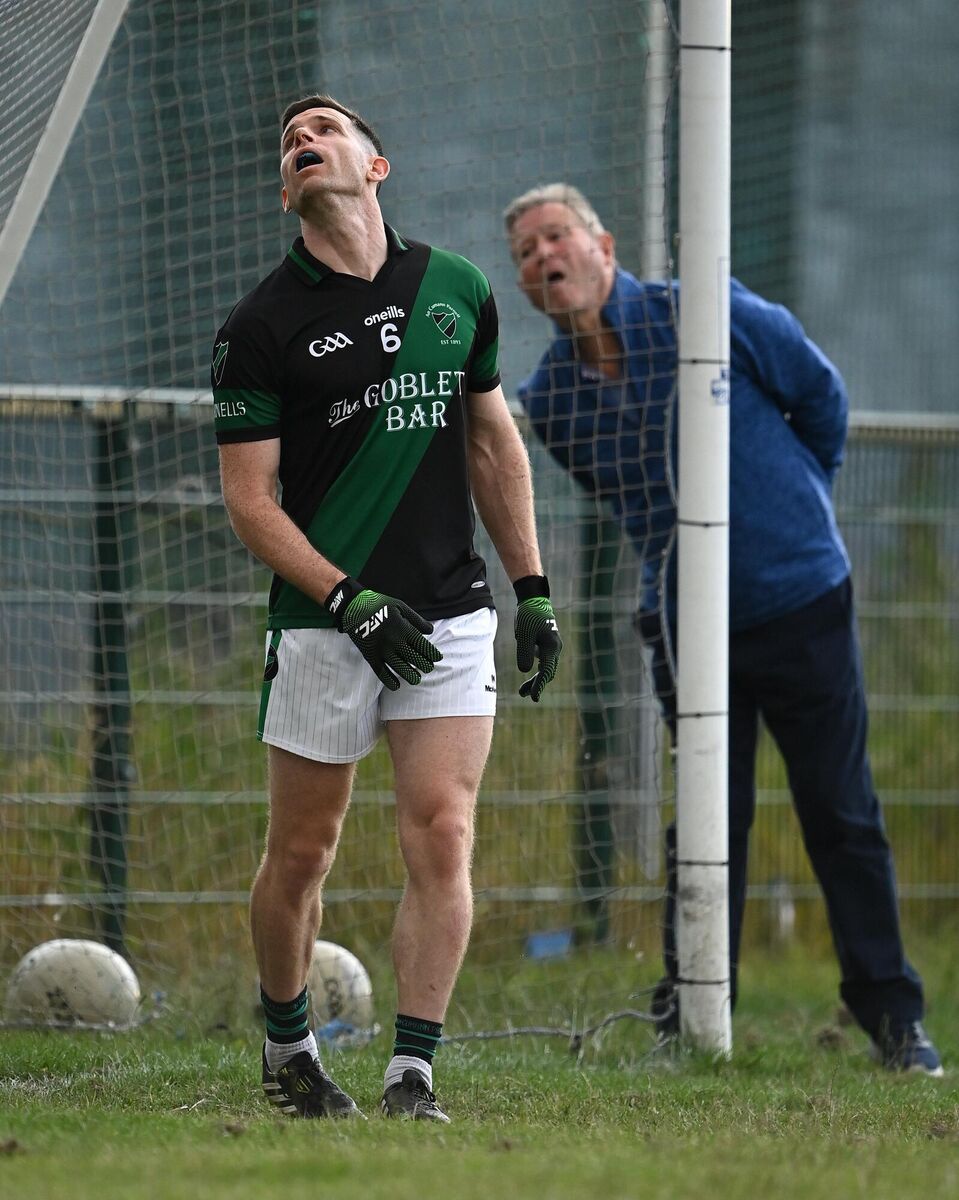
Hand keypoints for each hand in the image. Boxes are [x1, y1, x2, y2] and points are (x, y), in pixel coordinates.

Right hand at [325, 577, 441, 689]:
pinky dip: (389, 680)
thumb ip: (416, 620)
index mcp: (403, 628)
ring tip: (416, 679)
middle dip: (424, 665)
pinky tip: (396, 685)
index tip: (437, 658)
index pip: (422, 645)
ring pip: (400, 668)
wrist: (354, 607)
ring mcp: (382, 650)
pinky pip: (381, 672)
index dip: (432, 653)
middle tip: (428, 668)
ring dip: (410, 676)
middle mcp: (394, 641)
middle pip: (414, 658)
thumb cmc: (380, 605)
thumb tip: (431, 631)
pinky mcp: (370, 656)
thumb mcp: (400, 606)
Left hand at [513, 575, 561, 702]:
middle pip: (548, 672)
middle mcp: (555, 648)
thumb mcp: (523, 635)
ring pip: (546, 668)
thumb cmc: (528, 616)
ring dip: (536, 679)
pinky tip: (528, 674)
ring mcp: (552, 646)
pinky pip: (544, 661)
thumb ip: (524, 653)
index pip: (546, 672)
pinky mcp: (547, 644)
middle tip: (524, 695)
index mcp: (551, 647)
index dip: (539, 686)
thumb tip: (525, 671)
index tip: (533, 698)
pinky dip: (536, 670)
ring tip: (522, 691)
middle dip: (537, 685)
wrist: (534, 600)